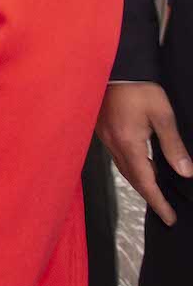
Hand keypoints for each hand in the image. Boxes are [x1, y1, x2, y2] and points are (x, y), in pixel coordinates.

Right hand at [98, 81, 192, 224]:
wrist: (116, 68)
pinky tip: (140, 163)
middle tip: (165, 209)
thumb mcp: (163, 116)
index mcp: (129, 143)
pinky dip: (130, 166)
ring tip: (155, 189)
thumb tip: (185, 172)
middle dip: (149, 195)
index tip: (169, 217)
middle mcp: (113, 144)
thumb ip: (173, 146)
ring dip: (139, 181)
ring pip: (123, 168)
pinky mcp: (102, 129)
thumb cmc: (140, 89)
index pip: (145, 181)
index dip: (158, 202)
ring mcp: (105, 137)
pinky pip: (117, 156)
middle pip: (131, 178)